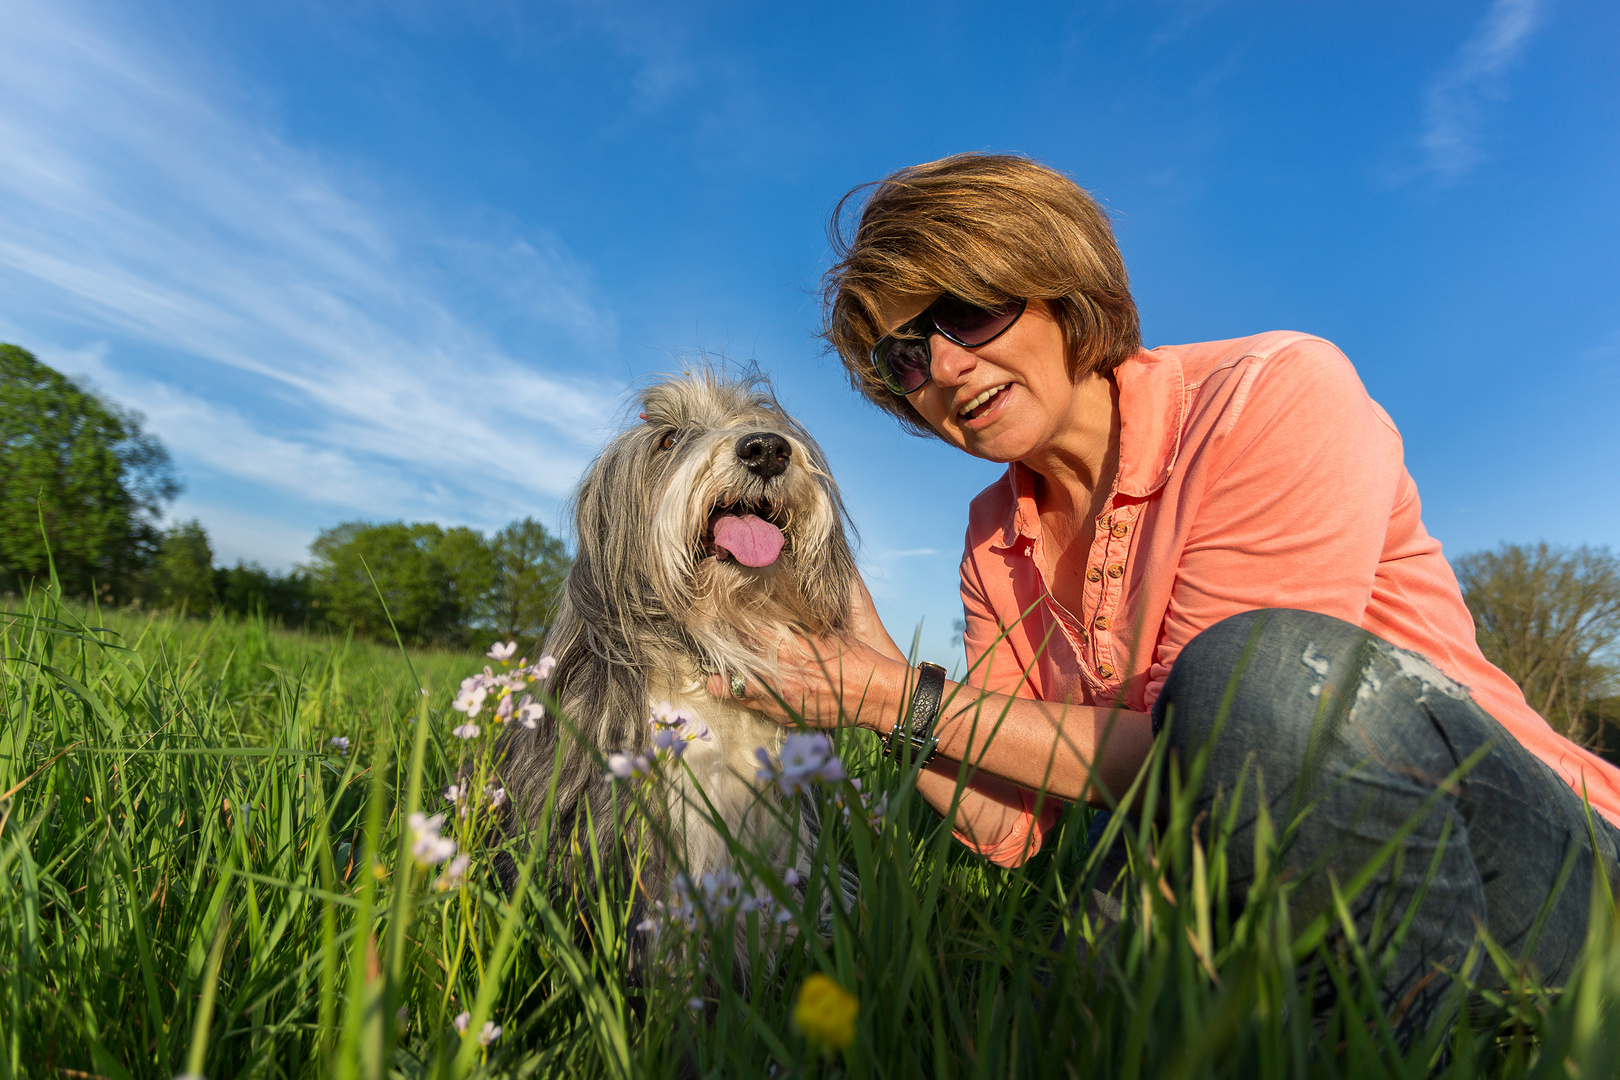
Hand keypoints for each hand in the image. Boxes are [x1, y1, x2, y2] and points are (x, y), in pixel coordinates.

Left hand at [705, 573, 910, 730]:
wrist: (878, 696)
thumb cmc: (858, 658)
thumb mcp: (829, 630)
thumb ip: (798, 622)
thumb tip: (777, 605)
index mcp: (788, 647)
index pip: (745, 633)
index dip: (730, 625)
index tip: (720, 618)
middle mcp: (779, 675)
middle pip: (734, 662)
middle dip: (723, 653)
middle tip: (714, 644)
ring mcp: (781, 699)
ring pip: (736, 690)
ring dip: (726, 681)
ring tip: (718, 674)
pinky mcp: (787, 717)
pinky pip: (754, 708)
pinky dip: (748, 698)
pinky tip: (745, 691)